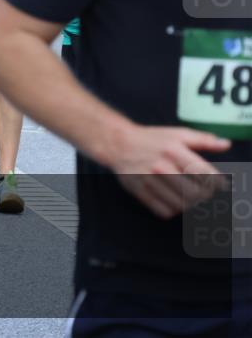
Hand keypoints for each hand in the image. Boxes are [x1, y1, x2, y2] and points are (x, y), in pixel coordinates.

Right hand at [111, 125, 230, 218]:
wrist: (119, 144)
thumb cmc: (152, 139)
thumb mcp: (177, 133)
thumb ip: (203, 140)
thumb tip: (226, 144)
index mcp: (174, 150)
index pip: (204, 174)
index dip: (217, 184)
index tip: (218, 185)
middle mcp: (162, 166)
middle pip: (195, 194)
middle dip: (204, 196)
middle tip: (204, 193)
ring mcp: (149, 180)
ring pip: (181, 205)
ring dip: (189, 204)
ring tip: (189, 196)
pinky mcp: (139, 191)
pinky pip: (163, 211)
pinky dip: (173, 210)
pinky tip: (173, 200)